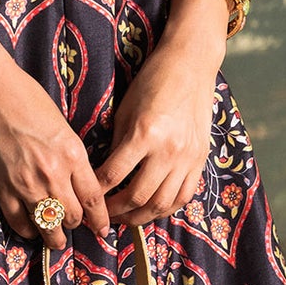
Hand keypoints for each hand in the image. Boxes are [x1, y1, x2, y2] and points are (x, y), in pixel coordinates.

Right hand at [0, 58, 110, 246]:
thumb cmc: (26, 99)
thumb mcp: (62, 126)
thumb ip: (71, 156)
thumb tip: (77, 181)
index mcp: (73, 155)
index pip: (93, 199)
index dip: (100, 220)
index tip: (102, 230)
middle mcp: (53, 174)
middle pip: (72, 217)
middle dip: (75, 225)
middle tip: (73, 226)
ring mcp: (26, 184)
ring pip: (48, 226)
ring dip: (54, 237)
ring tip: (56, 241)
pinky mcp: (2, 188)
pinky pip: (19, 222)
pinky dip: (27, 230)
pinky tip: (31, 228)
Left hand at [93, 0, 224, 226]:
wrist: (191, 65)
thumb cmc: (152, 81)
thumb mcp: (126, 110)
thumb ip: (117, 144)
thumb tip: (103, 174)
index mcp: (146, 134)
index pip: (114, 175)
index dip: (96, 192)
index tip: (85, 198)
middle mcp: (169, 150)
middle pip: (138, 196)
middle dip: (115, 211)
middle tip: (101, 217)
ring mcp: (188, 158)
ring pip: (162, 204)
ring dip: (140, 217)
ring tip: (123, 219)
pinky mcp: (200, 160)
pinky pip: (184, 196)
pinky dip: (166, 209)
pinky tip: (151, 210)